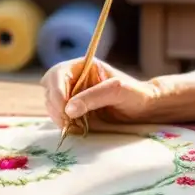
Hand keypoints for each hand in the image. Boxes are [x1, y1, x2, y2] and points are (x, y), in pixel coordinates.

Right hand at [41, 58, 156, 130]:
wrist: (144, 109)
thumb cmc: (135, 94)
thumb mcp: (118, 91)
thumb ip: (94, 97)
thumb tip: (69, 109)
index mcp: (83, 66)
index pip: (58, 73)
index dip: (56, 90)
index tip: (63, 107)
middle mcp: (74, 79)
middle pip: (50, 90)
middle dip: (56, 106)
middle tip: (68, 122)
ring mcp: (73, 95)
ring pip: (52, 105)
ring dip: (59, 117)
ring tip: (76, 125)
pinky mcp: (74, 111)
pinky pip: (60, 117)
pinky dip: (64, 124)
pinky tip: (77, 128)